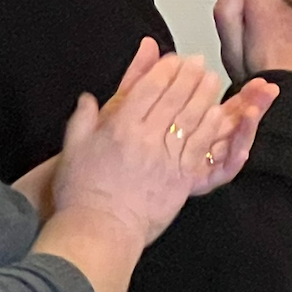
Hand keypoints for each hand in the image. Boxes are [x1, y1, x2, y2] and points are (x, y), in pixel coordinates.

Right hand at [49, 48, 236, 249]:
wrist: (98, 232)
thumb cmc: (82, 193)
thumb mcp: (73, 150)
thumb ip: (82, 119)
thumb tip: (87, 98)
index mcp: (120, 128)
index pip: (149, 87)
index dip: (165, 69)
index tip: (174, 59)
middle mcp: (146, 139)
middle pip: (176, 97)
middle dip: (190, 75)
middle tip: (199, 62)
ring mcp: (166, 158)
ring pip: (193, 117)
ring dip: (205, 94)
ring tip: (212, 79)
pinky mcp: (182, 178)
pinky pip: (202, 145)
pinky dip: (212, 126)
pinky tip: (218, 113)